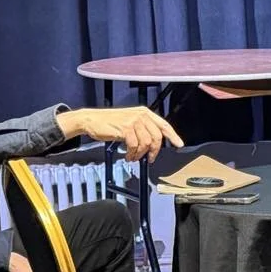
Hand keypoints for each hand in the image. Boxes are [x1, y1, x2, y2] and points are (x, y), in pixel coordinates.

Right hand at [58, 106, 181, 159]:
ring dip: (140, 154)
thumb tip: (153, 143)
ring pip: (146, 143)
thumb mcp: (129, 121)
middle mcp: (140, 115)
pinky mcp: (125, 129)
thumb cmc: (109, 122)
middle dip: (154, 151)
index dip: (173, 136)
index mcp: (144, 112)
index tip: (179, 144)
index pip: (163, 124)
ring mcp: (133, 121)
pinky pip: (135, 146)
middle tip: (149, 159)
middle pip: (157, 137)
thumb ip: (142, 128)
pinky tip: (128, 155)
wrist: (91, 120)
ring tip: (133, 157)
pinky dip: (132, 154)